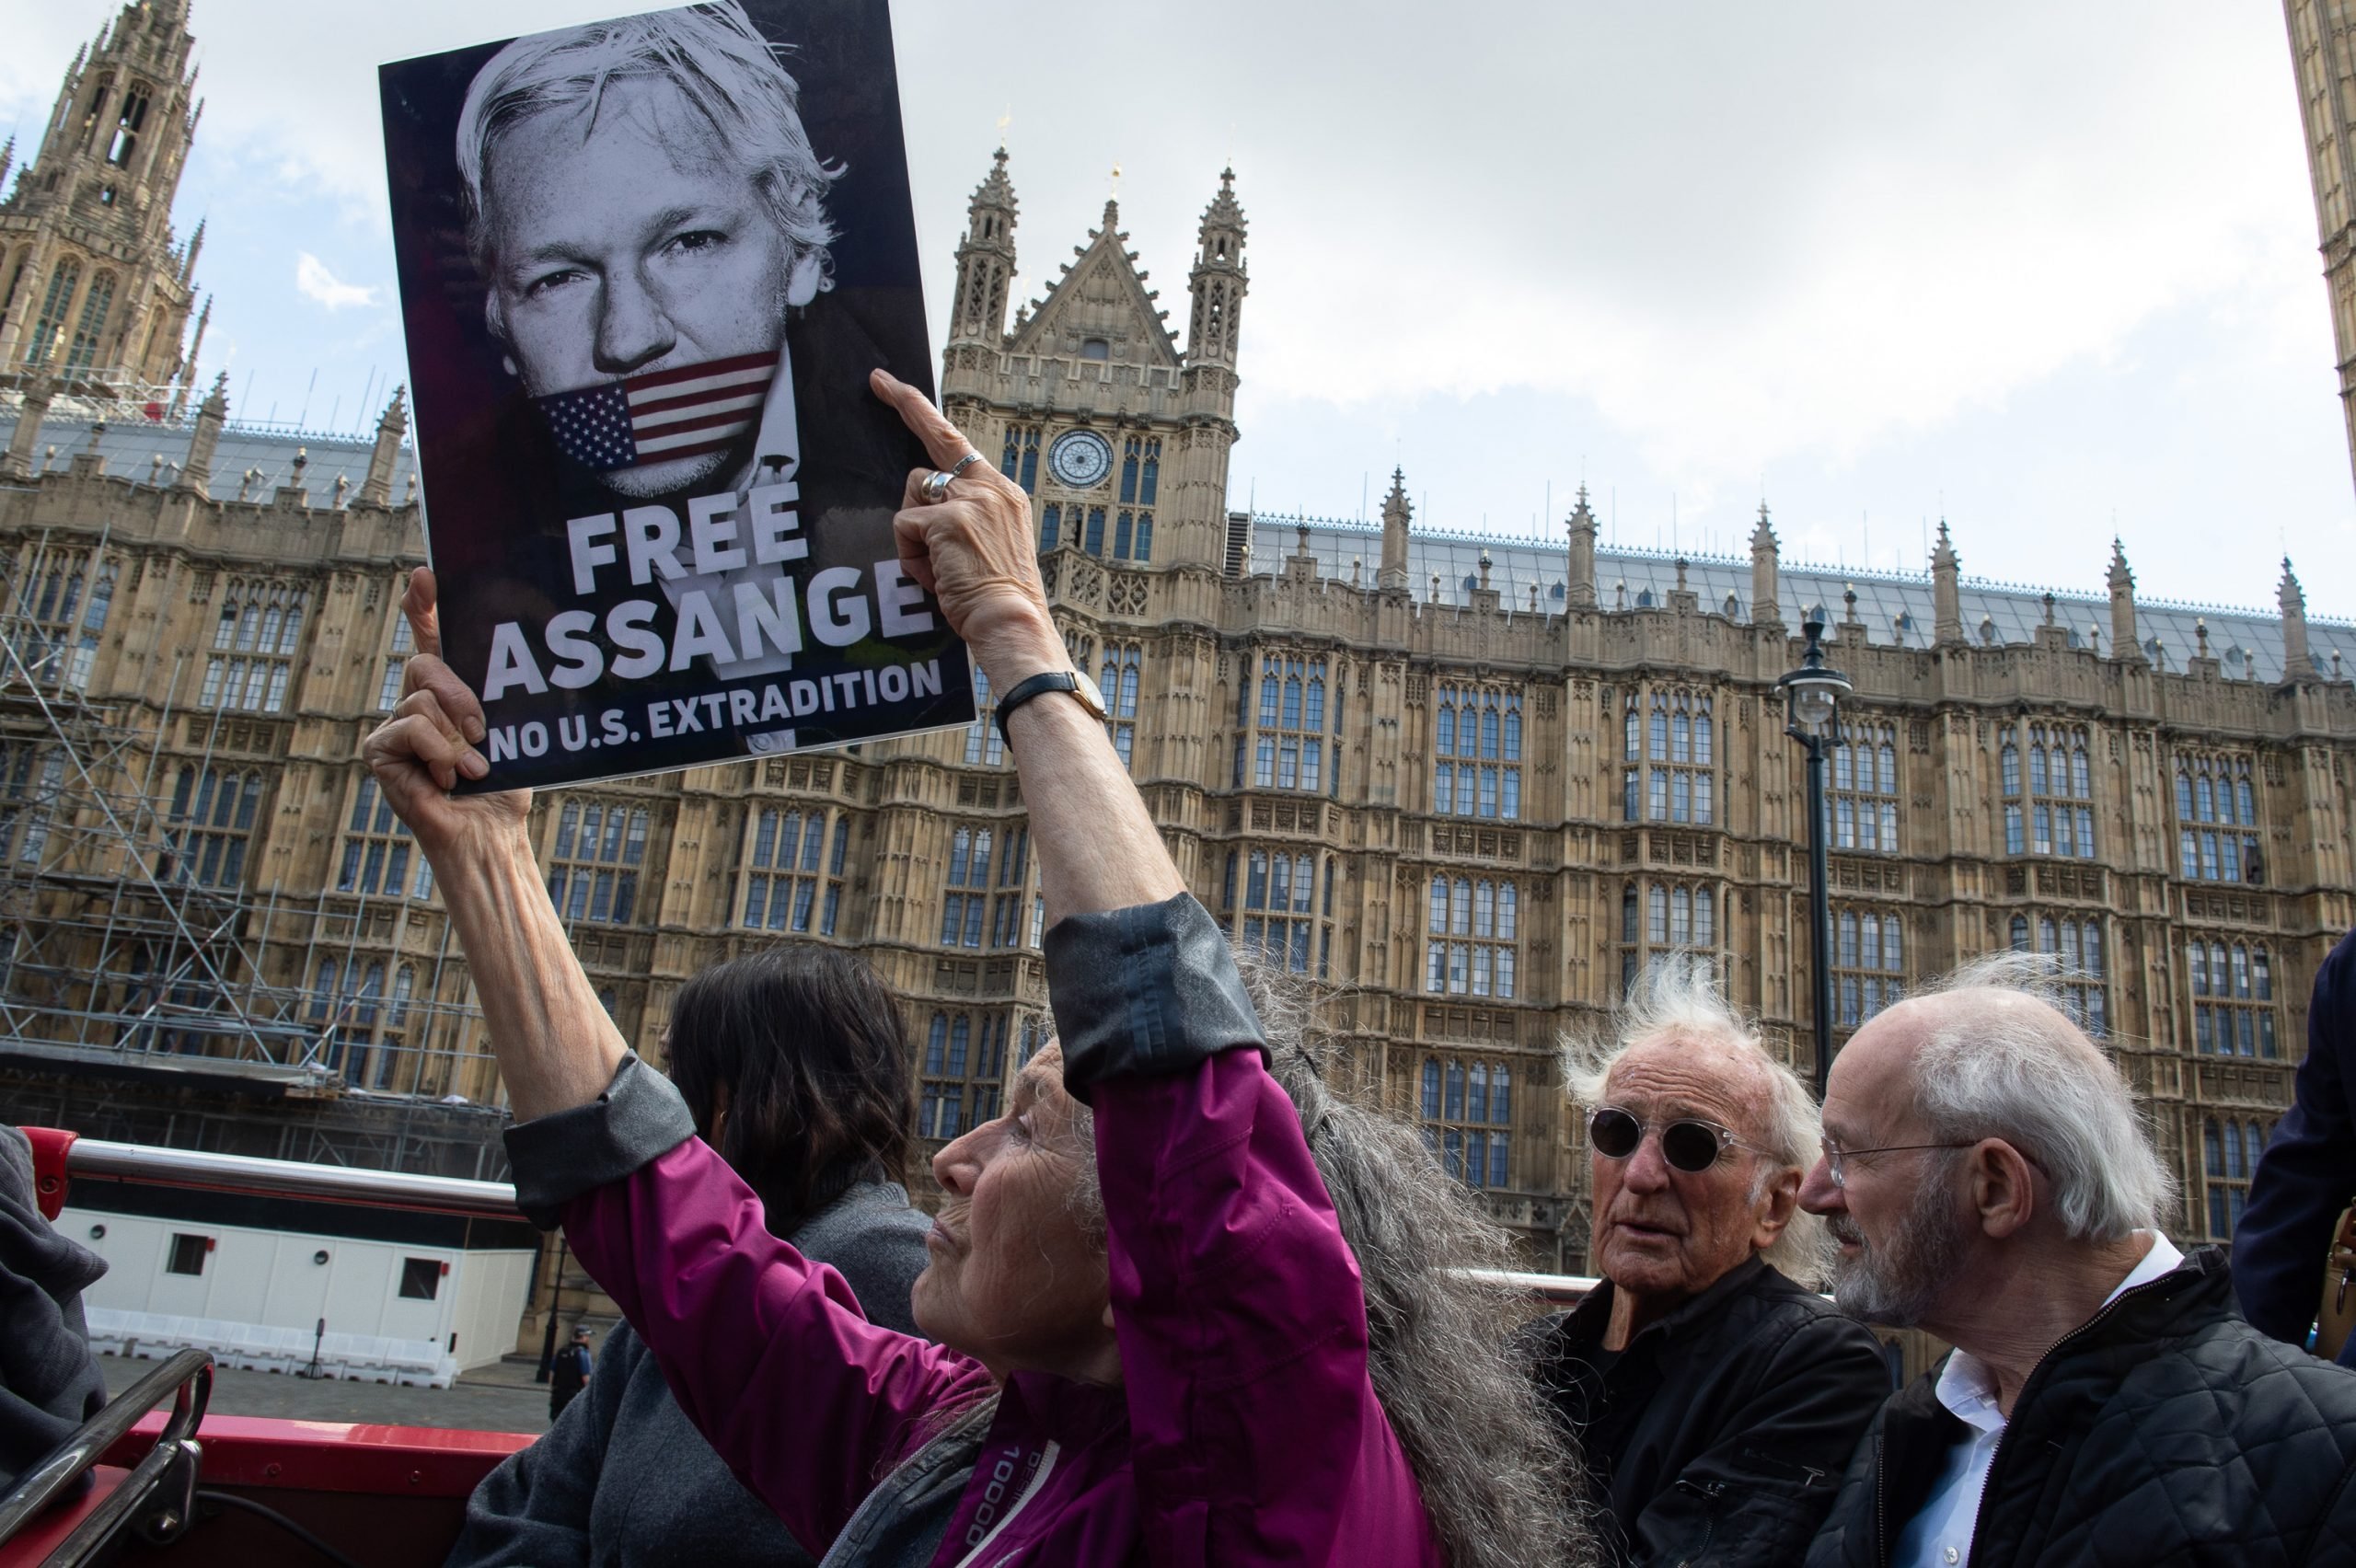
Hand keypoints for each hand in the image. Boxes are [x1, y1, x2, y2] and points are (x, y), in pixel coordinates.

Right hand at [361, 568, 530, 857]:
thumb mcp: (509, 726)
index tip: (426, 574)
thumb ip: (495, 693)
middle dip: (461, 694)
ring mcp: (395, 724)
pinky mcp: (378, 749)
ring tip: (471, 768)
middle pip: (426, 664)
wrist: (489, 829)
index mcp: (449, 690)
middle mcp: (417, 701)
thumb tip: (513, 655)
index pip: (431, 637)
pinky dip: (437, 751)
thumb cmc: (503, 781)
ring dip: (457, 737)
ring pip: (422, 698)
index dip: (424, 605)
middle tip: (483, 731)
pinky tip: (446, 777)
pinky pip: (409, 727)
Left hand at [871, 369, 1062, 680]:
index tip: (895, 387)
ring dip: (913, 535)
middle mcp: (989, 488)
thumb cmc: (998, 597)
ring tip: (939, 569)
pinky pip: (904, 528)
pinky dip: (911, 558)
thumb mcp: (988, 547)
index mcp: (1002, 494)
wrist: (1013, 623)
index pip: (958, 442)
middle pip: (930, 446)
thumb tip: (920, 510)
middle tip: (878, 379)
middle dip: (904, 406)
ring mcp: (970, 500)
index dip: (922, 412)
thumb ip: (964, 517)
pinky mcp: (948, 518)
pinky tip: (936, 577)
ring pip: (912, 496)